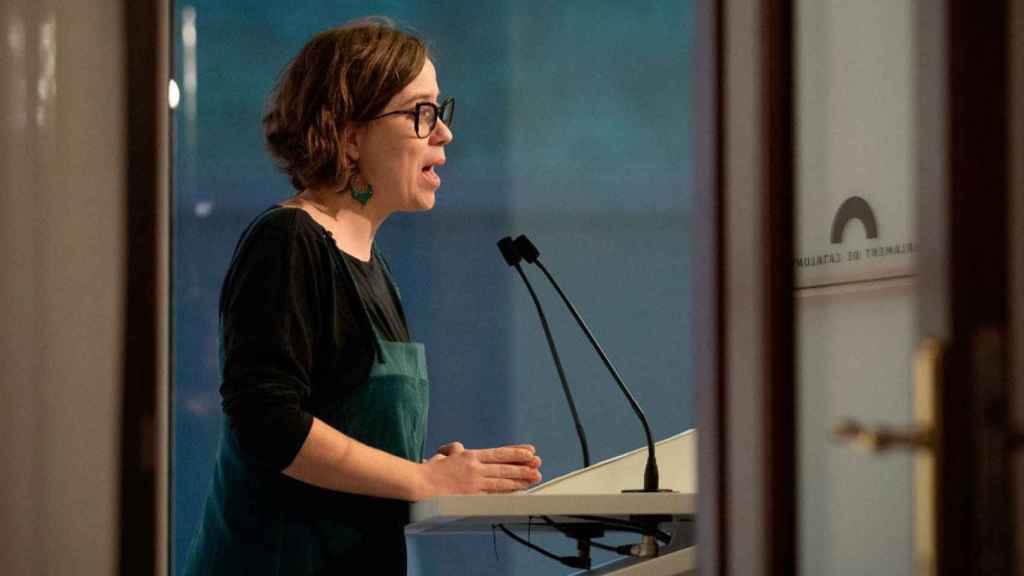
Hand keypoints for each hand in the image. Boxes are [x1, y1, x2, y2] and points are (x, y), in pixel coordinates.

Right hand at [418, 442, 541, 498]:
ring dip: (520, 479)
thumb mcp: (444, 455)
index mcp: (470, 455)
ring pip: (502, 479)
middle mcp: (475, 466)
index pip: (498, 453)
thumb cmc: (430, 471)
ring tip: (534, 477)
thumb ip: (455, 451)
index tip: (529, 451)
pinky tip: (516, 491)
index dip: (515, 452)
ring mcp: (475, 481)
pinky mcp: (472, 494)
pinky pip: (493, 493)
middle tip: (537, 465)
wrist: (420, 483)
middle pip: (504, 465)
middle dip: (523, 465)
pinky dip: (506, 491)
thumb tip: (459, 448)